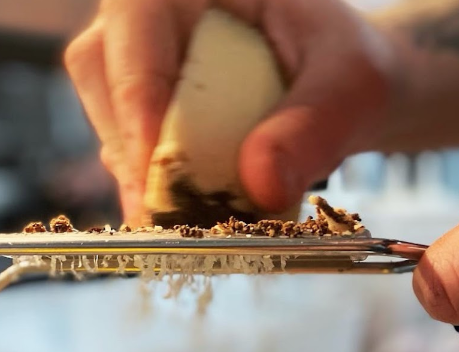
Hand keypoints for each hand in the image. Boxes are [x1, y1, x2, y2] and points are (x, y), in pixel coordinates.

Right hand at [64, 0, 394, 224]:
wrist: (354, 93)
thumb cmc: (351, 68)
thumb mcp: (353, 86)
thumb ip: (313, 127)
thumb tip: (260, 183)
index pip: (137, 21)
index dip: (137, 93)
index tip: (156, 164)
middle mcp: (159, 16)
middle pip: (104, 71)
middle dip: (132, 147)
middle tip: (163, 216)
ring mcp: (150, 64)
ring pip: (112, 117)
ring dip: (142, 178)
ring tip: (182, 225)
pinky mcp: (155, 116)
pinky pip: (135, 152)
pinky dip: (159, 191)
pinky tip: (190, 219)